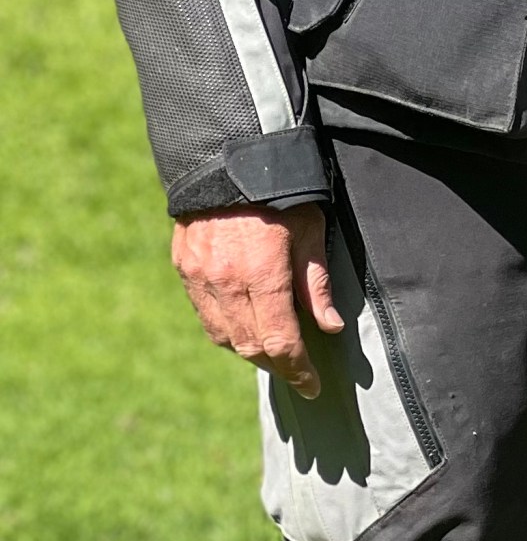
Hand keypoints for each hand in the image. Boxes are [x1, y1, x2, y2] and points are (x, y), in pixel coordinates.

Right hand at [172, 202, 343, 398]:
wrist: (228, 154)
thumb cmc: (281, 189)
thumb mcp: (310, 229)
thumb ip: (316, 283)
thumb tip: (328, 327)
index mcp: (262, 274)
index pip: (280, 341)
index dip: (298, 370)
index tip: (313, 386)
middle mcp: (226, 283)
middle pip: (251, 346)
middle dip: (277, 366)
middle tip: (298, 372)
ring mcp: (200, 277)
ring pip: (224, 337)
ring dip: (250, 351)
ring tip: (274, 352)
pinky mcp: (185, 268)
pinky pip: (206, 316)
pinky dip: (226, 330)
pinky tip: (245, 328)